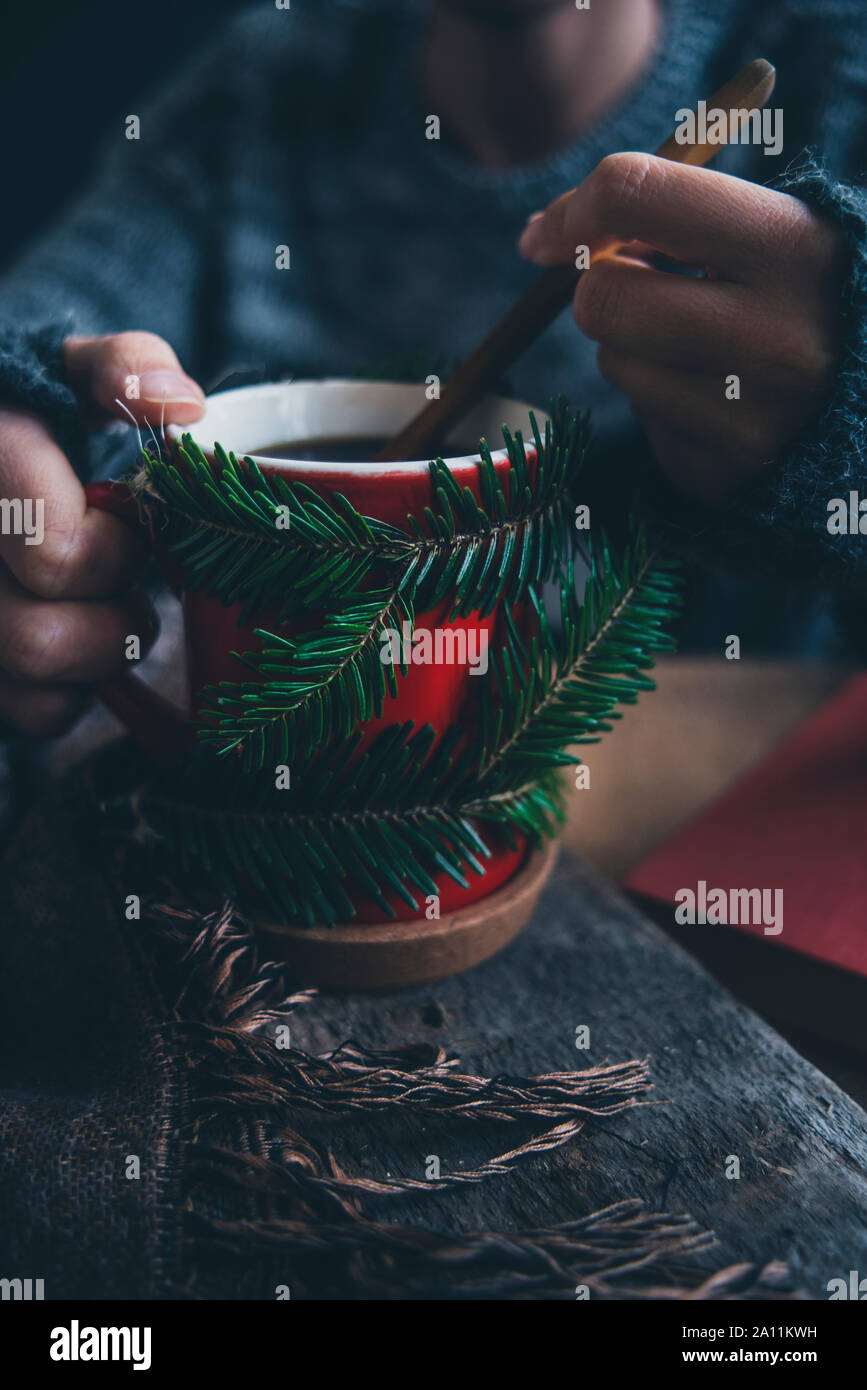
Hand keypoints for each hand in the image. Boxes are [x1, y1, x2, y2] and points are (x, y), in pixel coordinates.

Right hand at [0, 331, 203, 734]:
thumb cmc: (34, 417)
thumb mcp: (68, 372)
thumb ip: (122, 368)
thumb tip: (178, 404)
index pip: (57, 549)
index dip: (117, 553)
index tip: (129, 527)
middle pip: (40, 636)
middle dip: (114, 617)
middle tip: (128, 579)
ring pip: (35, 680)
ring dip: (100, 652)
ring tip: (106, 609)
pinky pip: (35, 714)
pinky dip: (71, 691)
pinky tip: (73, 640)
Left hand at [518, 153, 845, 503]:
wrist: (865, 392)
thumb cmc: (799, 292)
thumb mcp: (767, 228)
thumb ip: (670, 212)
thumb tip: (543, 235)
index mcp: (793, 245)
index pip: (639, 193)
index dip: (575, 209)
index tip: (546, 234)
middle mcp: (778, 338)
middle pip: (603, 299)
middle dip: (601, 289)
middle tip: (643, 289)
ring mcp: (754, 419)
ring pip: (614, 363)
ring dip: (633, 349)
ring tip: (699, 345)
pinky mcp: (725, 474)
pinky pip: (642, 422)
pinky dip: (660, 403)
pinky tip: (713, 396)